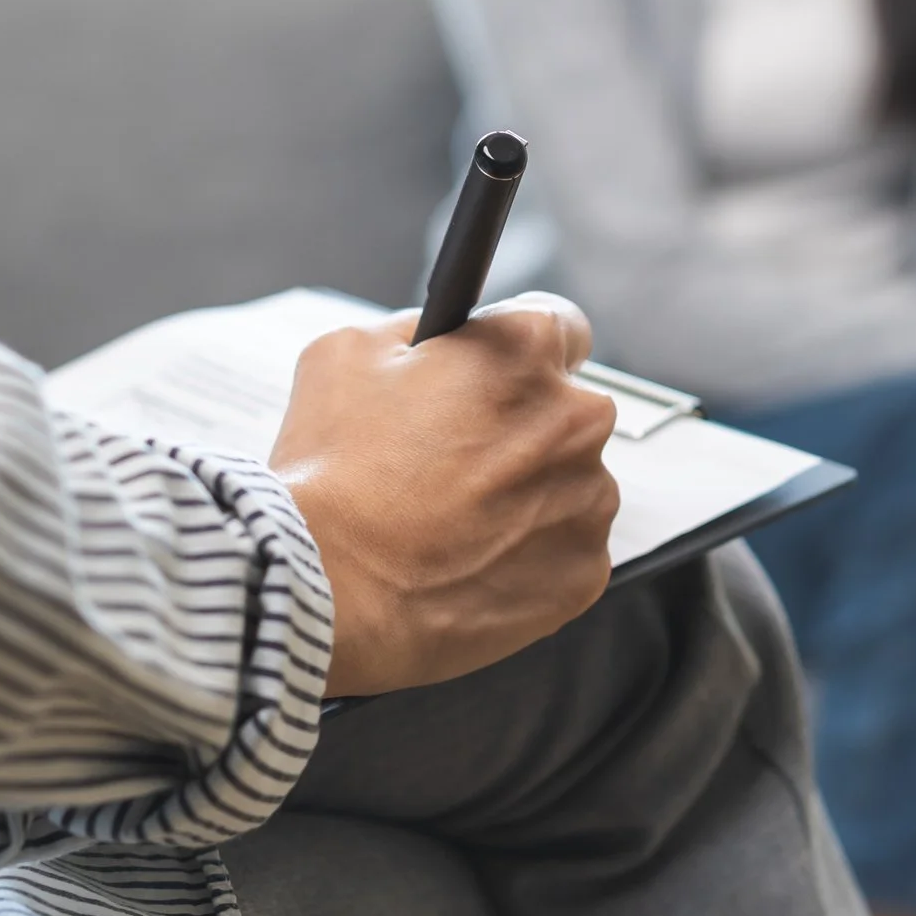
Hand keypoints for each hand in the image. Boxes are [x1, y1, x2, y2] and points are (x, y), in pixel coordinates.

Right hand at [269, 293, 621, 697]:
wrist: (327, 587)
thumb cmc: (334, 471)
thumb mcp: (347, 353)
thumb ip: (416, 330)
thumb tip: (439, 342)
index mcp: (527, 352)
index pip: (561, 327)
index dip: (520, 355)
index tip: (498, 381)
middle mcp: (577, 421)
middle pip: (565, 414)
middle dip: (520, 430)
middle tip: (453, 462)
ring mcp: (588, 502)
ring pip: (569, 487)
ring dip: (527, 497)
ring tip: (453, 521)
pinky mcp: (584, 572)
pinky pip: (566, 553)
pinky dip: (529, 558)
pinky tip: (471, 562)